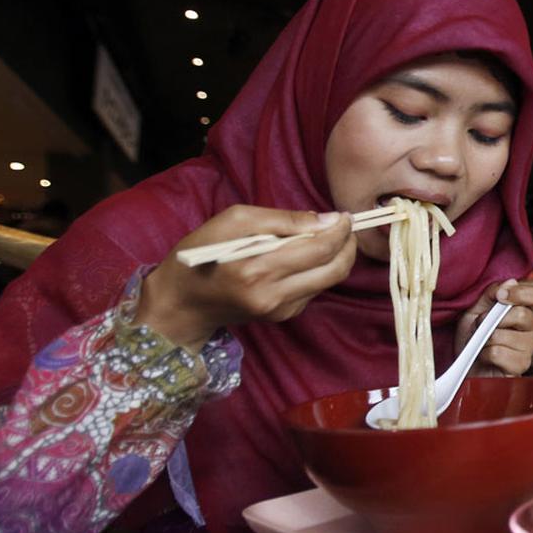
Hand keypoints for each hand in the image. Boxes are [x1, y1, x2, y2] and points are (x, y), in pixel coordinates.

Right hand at [135, 205, 356, 350]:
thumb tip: (324, 220)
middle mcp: (272, 295)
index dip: (339, 230)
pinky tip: (306, 258)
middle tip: (346, 226)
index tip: (344, 215)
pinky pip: (314, 290)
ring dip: (337, 257)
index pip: (318, 249)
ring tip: (330, 237)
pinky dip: (319, 271)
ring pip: (329, 281)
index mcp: (256, 268)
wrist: (184, 301)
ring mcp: (280, 311)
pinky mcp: (283, 317)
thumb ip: (281, 219)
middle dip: (348, 245)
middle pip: (334, 270)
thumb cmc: (202, 252)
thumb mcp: (233, 220)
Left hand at [453, 279, 532, 376]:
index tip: (500, 296)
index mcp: (526, 310)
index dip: (521, 293)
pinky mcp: (519, 366)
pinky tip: (484, 356)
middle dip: (493, 318)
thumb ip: (492, 293)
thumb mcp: (476, 308)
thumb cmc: (473, 336)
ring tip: (482, 342)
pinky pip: (498, 353)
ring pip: (505, 335)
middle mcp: (532, 328)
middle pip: (522, 315)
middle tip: (480, 324)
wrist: (465, 364)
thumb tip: (510, 282)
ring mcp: (528, 348)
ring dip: (485, 338)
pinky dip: (484, 353)